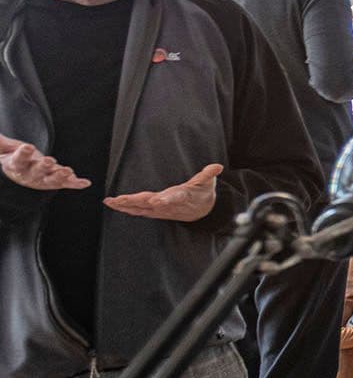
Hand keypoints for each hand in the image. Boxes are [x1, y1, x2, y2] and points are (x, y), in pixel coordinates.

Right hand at [0, 134, 88, 190]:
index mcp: (16, 165)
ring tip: (68, 171)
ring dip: (60, 175)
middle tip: (49, 160)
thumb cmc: (14, 158)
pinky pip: (66, 183)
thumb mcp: (4, 149)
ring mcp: (44, 179)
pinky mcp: (56, 181)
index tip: (27, 146)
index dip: (22, 154)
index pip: (18, 160)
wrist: (22, 173)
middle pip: (36, 171)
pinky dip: (75, 183)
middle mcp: (30, 174)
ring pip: (52, 179)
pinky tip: (85, 183)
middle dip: (43, 166)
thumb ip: (0, 142)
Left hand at [103, 164, 223, 222]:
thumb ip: (209, 174)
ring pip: (140, 208)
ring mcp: (160, 210)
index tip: (155, 201)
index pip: (173, 197)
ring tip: (110, 201)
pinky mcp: (155, 211)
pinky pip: (138, 211)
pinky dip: (126, 208)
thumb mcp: (208, 182)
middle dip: (133, 202)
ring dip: (124, 205)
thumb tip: (218, 166)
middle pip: (149, 204)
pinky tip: (115, 205)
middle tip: (119, 199)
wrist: (202, 211)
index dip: (164, 199)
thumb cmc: (202, 193)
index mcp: (181, 196)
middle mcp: (168, 205)